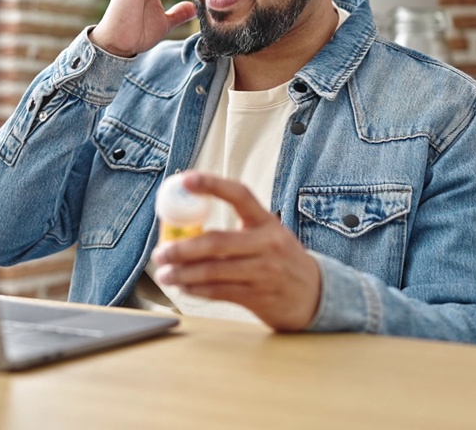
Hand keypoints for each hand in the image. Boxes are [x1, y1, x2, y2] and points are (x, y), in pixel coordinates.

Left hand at [151, 172, 320, 331]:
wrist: (315, 295)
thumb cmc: (281, 260)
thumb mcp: (268, 236)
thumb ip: (236, 229)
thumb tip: (186, 228)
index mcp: (267, 222)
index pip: (239, 194)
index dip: (212, 184)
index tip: (185, 179)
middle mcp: (268, 243)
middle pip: (217, 242)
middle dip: (182, 248)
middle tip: (160, 252)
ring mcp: (265, 271)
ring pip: (214, 270)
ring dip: (183, 273)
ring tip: (164, 274)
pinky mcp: (259, 296)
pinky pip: (220, 292)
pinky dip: (197, 290)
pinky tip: (184, 287)